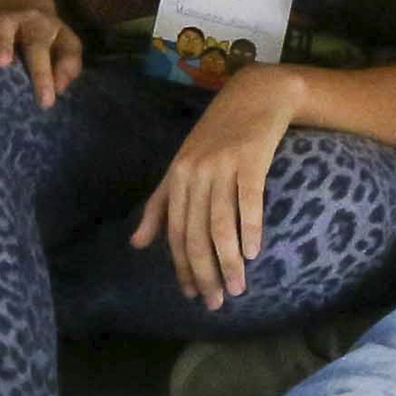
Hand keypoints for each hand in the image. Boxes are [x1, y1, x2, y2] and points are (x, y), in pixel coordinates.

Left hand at [130, 63, 299, 308]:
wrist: (257, 93)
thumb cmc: (219, 133)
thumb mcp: (183, 165)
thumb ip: (160, 204)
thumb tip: (138, 244)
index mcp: (177, 177)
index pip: (175, 232)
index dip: (182, 267)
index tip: (192, 295)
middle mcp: (195, 172)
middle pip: (196, 233)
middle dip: (205, 273)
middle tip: (217, 302)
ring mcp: (222, 165)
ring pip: (221, 224)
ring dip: (228, 261)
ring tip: (238, 287)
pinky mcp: (251, 158)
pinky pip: (248, 200)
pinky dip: (250, 228)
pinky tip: (254, 253)